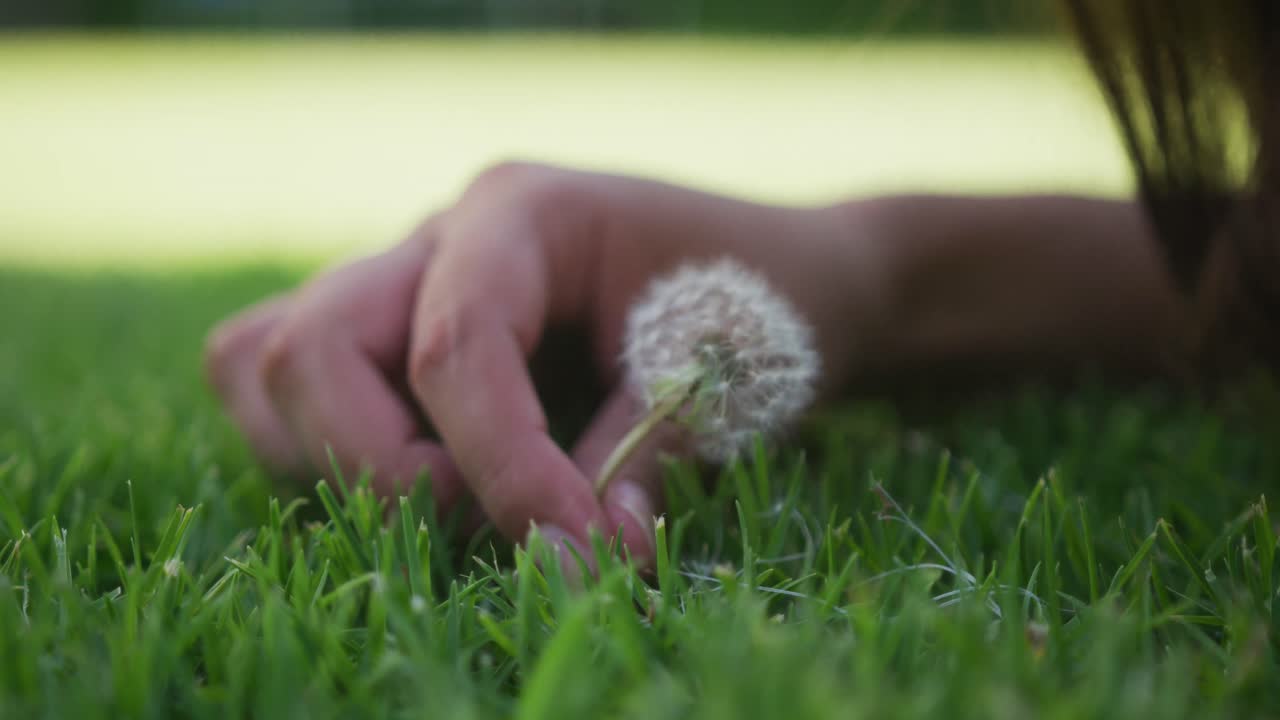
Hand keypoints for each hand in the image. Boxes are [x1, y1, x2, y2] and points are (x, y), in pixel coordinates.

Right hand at [206, 162, 870, 563]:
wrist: (782, 280)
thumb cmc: (760, 309)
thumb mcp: (718, 380)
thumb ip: (635, 466)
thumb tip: (572, 559)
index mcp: (523, 214)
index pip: (454, 346)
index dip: (500, 468)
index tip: (574, 552)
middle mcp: (441, 237)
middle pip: (308, 345)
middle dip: (379, 468)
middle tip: (487, 523)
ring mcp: (406, 284)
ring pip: (268, 364)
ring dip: (339, 460)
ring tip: (462, 503)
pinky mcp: (395, 340)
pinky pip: (301, 392)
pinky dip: (338, 456)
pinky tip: (442, 485)